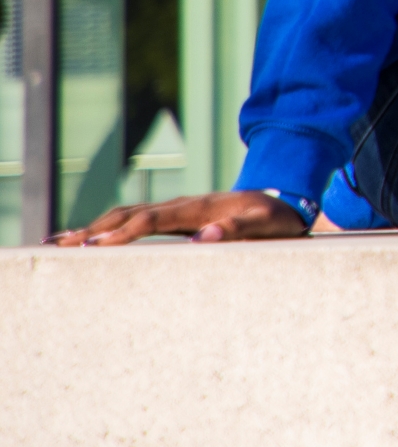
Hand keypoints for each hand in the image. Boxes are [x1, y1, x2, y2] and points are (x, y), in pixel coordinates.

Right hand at [54, 191, 309, 246]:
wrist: (286, 200)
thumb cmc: (277, 217)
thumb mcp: (267, 225)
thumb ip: (240, 230)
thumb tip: (206, 237)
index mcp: (200, 208)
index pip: (154, 219)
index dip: (126, 232)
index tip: (99, 246)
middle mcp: (183, 206)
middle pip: (131, 214)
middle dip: (97, 228)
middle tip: (63, 244)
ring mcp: (178, 210)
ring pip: (129, 214)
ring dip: (97, 227)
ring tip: (63, 242)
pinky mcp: (178, 216)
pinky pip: (137, 219)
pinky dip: (111, 226)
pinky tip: (94, 238)